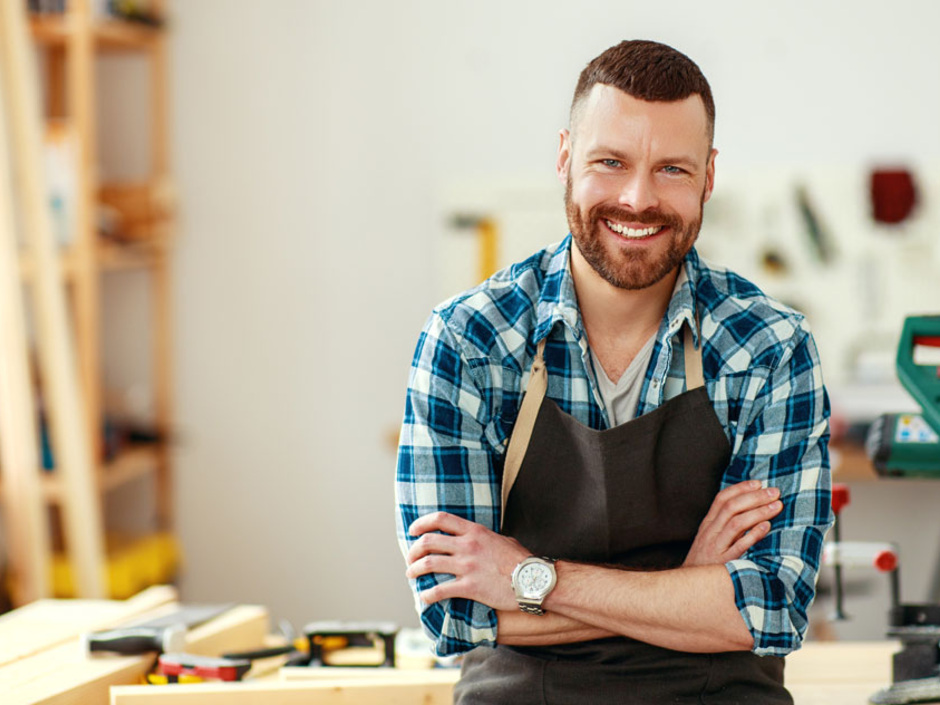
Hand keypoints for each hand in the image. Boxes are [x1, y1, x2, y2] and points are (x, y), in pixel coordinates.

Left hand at [406, 512, 529, 610]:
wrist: (534, 580)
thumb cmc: (522, 561)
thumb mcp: (502, 540)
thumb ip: (485, 538)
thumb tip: (479, 539)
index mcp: (475, 531)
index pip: (441, 519)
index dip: (421, 523)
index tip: (412, 531)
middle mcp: (468, 545)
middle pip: (428, 541)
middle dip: (413, 550)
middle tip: (410, 559)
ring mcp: (468, 566)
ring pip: (429, 563)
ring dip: (415, 570)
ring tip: (411, 575)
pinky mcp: (470, 587)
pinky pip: (440, 590)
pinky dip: (427, 594)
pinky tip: (425, 598)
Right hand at [683, 480, 782, 566]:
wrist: (689, 588)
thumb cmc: (705, 562)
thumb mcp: (709, 539)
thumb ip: (724, 525)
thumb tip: (748, 508)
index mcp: (708, 524)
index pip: (722, 499)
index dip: (741, 488)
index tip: (759, 482)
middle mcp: (710, 532)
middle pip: (731, 507)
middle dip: (754, 497)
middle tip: (775, 492)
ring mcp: (716, 547)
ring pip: (736, 523)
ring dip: (758, 512)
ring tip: (776, 506)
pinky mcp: (724, 563)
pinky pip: (739, 546)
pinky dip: (753, 535)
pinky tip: (766, 527)